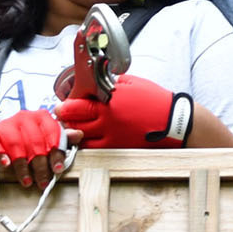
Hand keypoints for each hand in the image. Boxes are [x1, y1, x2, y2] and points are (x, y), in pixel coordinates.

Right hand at [0, 109, 75, 188]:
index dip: (56, 154)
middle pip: (35, 143)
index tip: (58, 169)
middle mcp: (24, 117)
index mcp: (41, 117)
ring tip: (27, 181)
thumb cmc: (29, 138)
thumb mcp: (47, 136)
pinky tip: (6, 165)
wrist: (1, 135)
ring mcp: (5, 124)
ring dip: (22, 166)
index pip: (52, 134)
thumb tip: (78, 134)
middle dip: (40, 166)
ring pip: (16, 146)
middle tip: (43, 182)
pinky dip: (0, 156)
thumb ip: (62, 137)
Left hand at [53, 75, 192, 148]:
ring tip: (71, 128)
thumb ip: (111, 84)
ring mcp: (113, 136)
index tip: (59, 106)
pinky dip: (86, 145)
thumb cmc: (154, 99)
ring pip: (83, 139)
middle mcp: (108, 120)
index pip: (78, 106)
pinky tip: (85, 139)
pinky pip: (95, 149)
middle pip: (76, 123)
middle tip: (62, 117)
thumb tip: (96, 82)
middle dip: (65, 120)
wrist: (173, 121)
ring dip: (73, 133)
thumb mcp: (131, 83)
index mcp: (110, 102)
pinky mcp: (119, 147)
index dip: (65, 107)